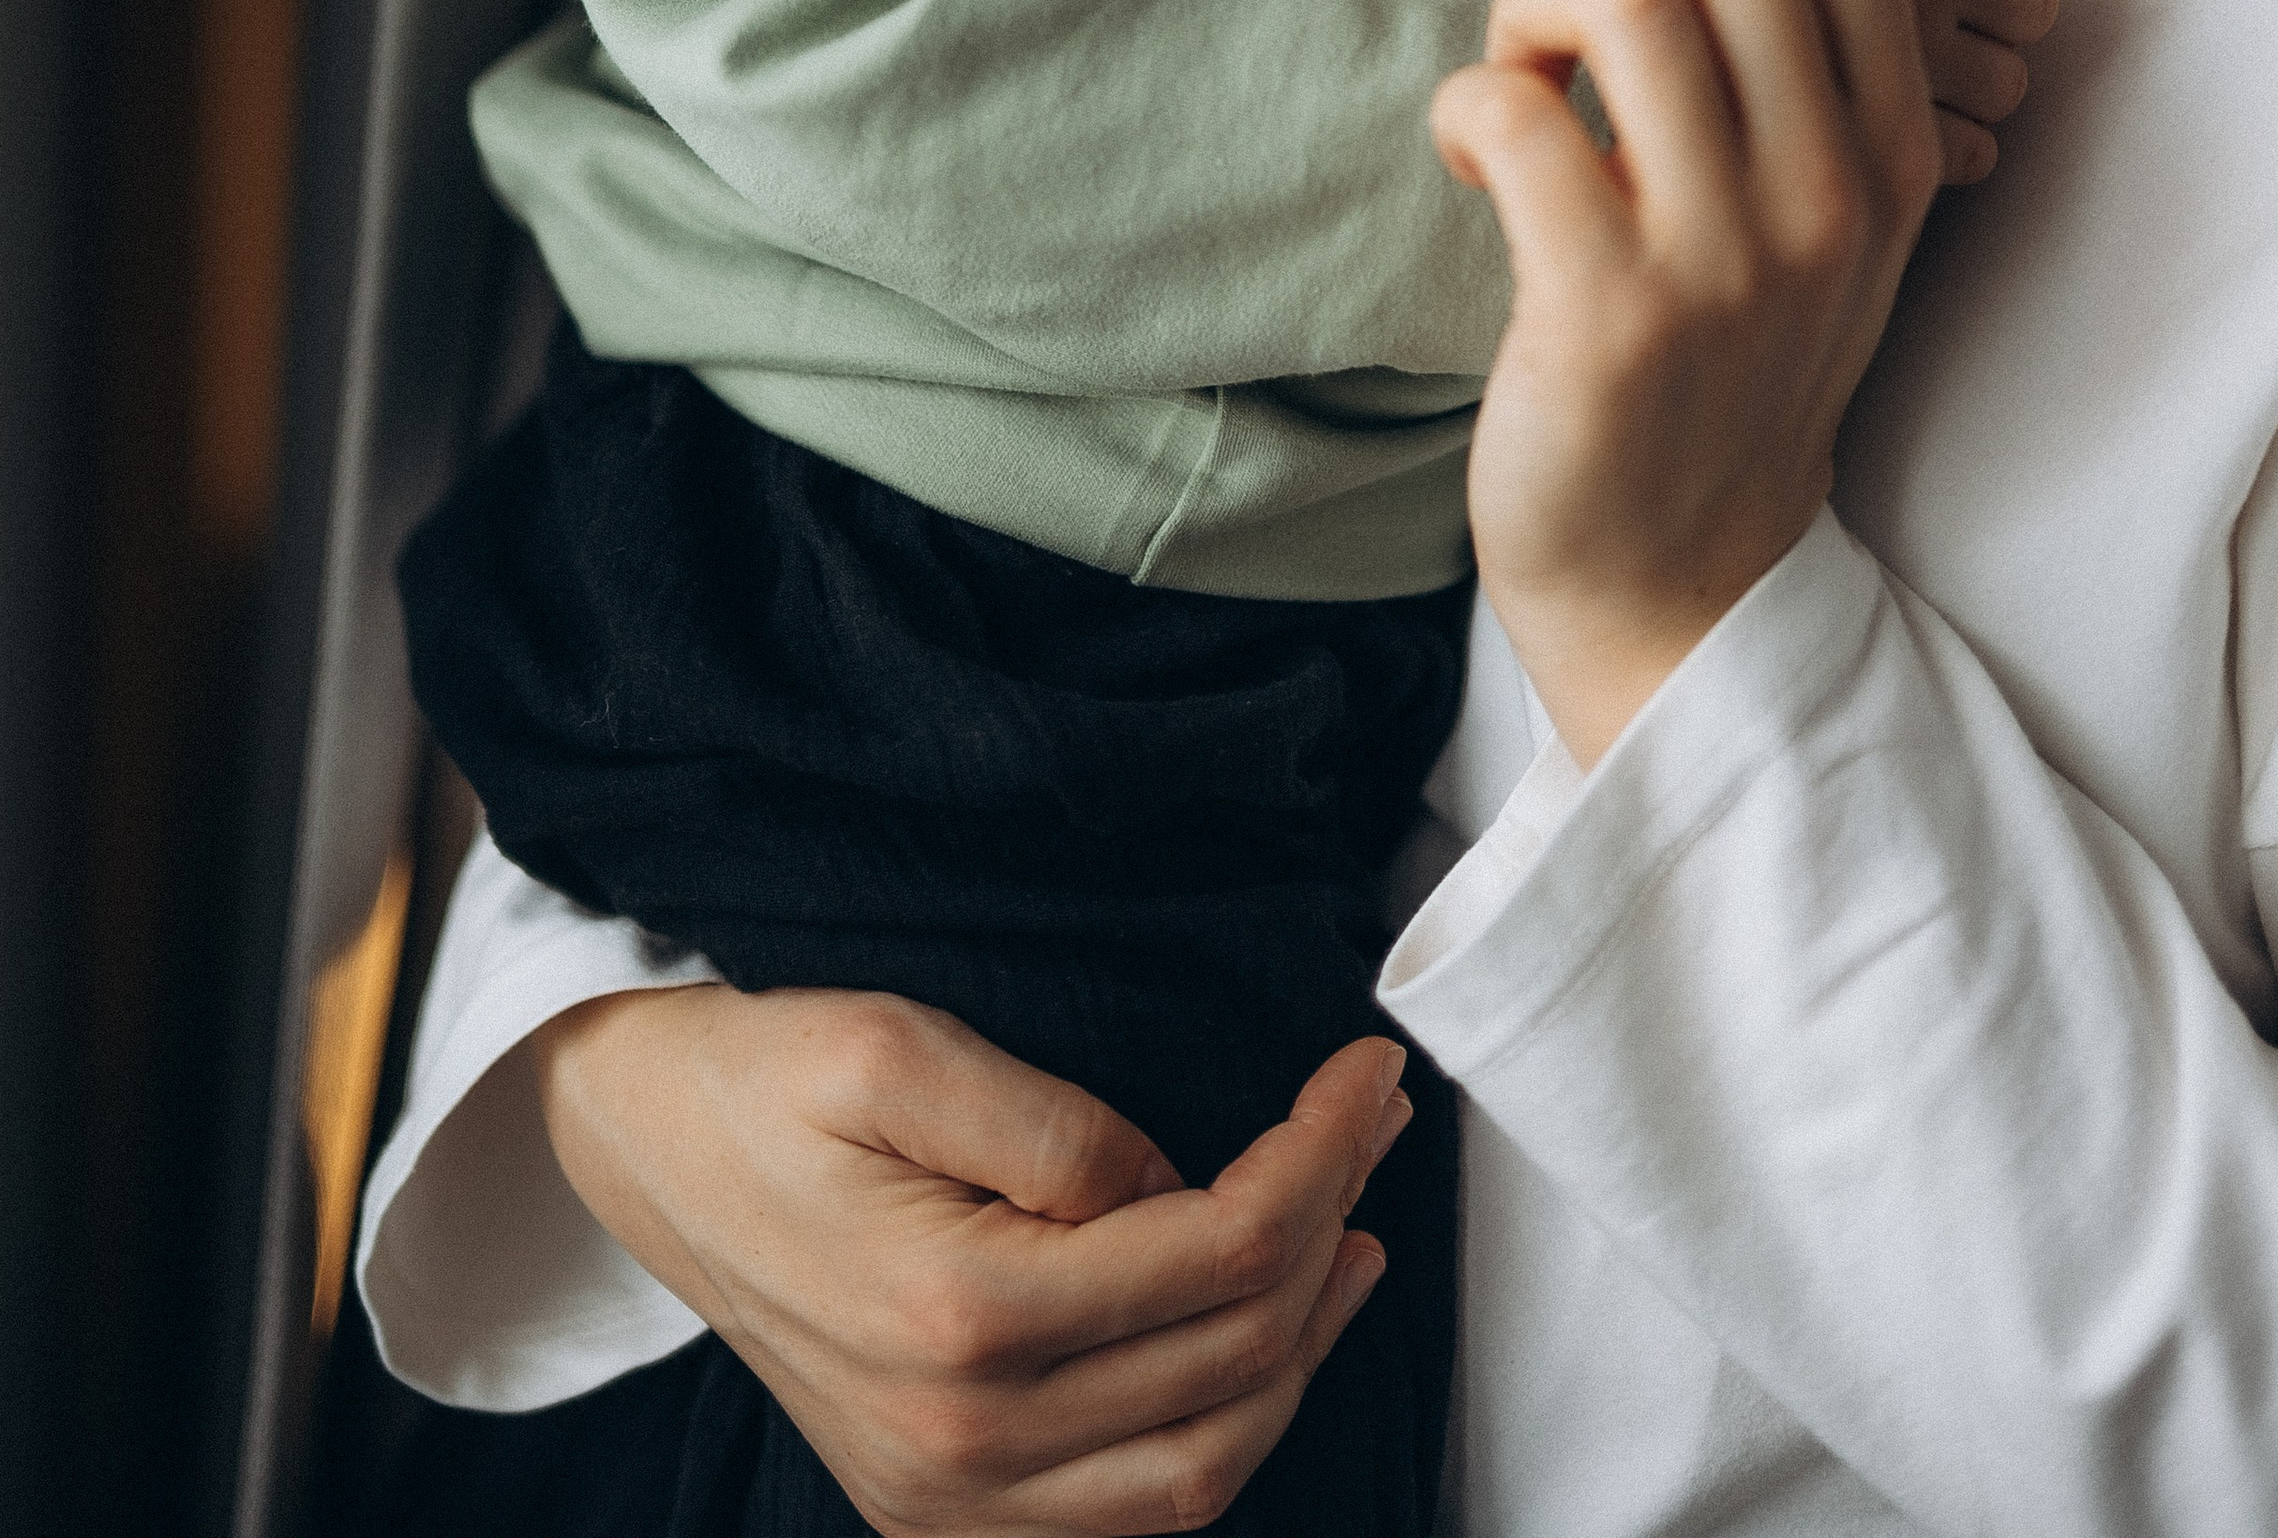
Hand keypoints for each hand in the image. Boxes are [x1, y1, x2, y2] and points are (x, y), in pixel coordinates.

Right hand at [534, 983, 1409, 1530]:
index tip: (1366, 1073)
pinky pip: (1125, 1522)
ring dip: (1299, 1355)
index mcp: (955, 1314)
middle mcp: (957, 1441)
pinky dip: (1219, 1440)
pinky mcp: (936, 1514)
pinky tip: (1257, 1347)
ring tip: (1348, 1240)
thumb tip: (1175, 1187)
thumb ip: (1055, 1126)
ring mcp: (945, 1500)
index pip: (1218, 1250)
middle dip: (1330, 1230)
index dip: (1320, 1157)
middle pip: (1231, 1361)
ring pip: (1200, 1474)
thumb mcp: (899, 1046)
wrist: (648, 1150)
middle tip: (1370, 1126)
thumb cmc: (770, 1078)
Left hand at [1430, 0, 1945, 769]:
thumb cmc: (1727, 352)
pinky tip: (1476, 161)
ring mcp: (1725, 255)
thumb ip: (1842, 50)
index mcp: (1889, 141)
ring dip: (1529, 3)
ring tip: (1521, 79)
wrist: (1678, 578)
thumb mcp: (1837, 206)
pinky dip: (1466, 104)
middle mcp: (1830, 187)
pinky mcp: (1608, 315)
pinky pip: (1514, 112)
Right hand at [1872, 0, 2058, 182]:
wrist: (1619, 59)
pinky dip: (1952, 149)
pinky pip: (1978, 153)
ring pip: (2011, 85)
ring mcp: (1910, 63)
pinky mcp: (1893, 145)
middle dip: (1999, 17)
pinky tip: (1902, 129)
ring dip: (1976, 87)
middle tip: (1940, 20)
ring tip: (1913, 78)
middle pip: (2035, 2)